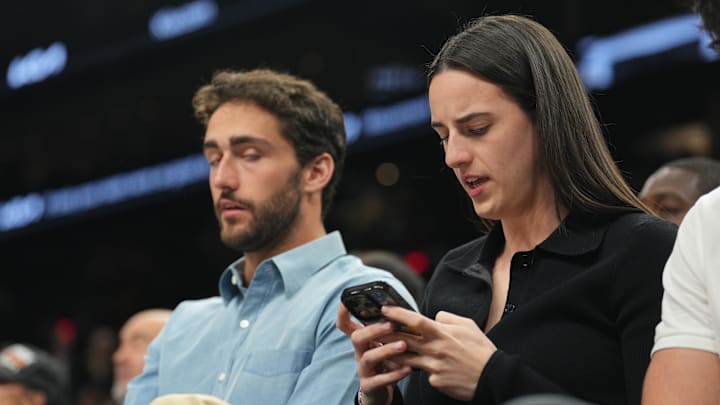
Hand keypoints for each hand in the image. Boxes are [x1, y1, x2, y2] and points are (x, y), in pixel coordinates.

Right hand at [337, 304, 411, 404]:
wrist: (380, 391)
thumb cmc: (384, 362)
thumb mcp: (382, 344)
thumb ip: (387, 330)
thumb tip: (402, 311)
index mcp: (363, 340)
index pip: (346, 325)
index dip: (343, 314)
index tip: (345, 303)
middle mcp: (360, 352)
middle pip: (357, 338)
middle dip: (373, 330)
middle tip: (391, 324)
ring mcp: (363, 369)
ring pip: (368, 357)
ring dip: (386, 350)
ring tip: (403, 345)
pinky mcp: (369, 385)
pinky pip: (380, 380)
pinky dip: (394, 374)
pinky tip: (407, 369)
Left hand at [381, 306, 496, 400]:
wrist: (493, 377)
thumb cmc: (481, 350)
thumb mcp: (467, 325)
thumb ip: (447, 318)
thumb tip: (434, 317)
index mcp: (442, 333)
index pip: (415, 320)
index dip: (397, 313)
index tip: (385, 309)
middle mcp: (435, 350)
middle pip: (403, 340)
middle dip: (385, 334)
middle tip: (374, 330)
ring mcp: (434, 367)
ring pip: (406, 359)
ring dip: (393, 354)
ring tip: (383, 349)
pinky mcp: (435, 381)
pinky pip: (423, 374)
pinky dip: (421, 369)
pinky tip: (423, 368)